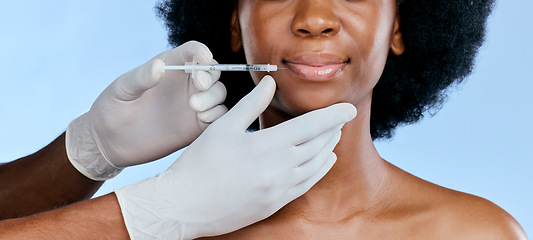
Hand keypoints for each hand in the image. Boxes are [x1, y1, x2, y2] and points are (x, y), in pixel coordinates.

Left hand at [66, 41, 226, 179]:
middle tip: (198, 86)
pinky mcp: (196, 126)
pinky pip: (218, 116)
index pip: (193, 51)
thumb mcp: (122, 90)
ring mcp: (193, 104)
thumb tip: (159, 66)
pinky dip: (217, 115)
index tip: (202, 59)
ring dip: (213, 96)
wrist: (110, 142)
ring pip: (218, 93)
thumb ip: (142, 77)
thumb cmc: (111, 109)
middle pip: (213, 71)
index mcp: (169, 66)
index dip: (202, 52)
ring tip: (194, 107)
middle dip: (211, 76)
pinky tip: (202, 119)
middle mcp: (184, 83)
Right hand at [114, 76, 356, 239]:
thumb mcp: (223, 127)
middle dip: (332, 130)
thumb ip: (251, 104)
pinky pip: (307, 185)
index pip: (311, 126)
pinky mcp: (275, 203)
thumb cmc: (199, 163)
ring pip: (316, 166)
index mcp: (267, 146)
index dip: (333, 115)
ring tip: (333, 136)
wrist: (184, 205)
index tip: (349, 108)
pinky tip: (324, 162)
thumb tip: (270, 83)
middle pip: (318, 146)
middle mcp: (279, 169)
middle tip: (340, 119)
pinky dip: (320, 170)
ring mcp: (279, 189)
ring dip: (329, 149)